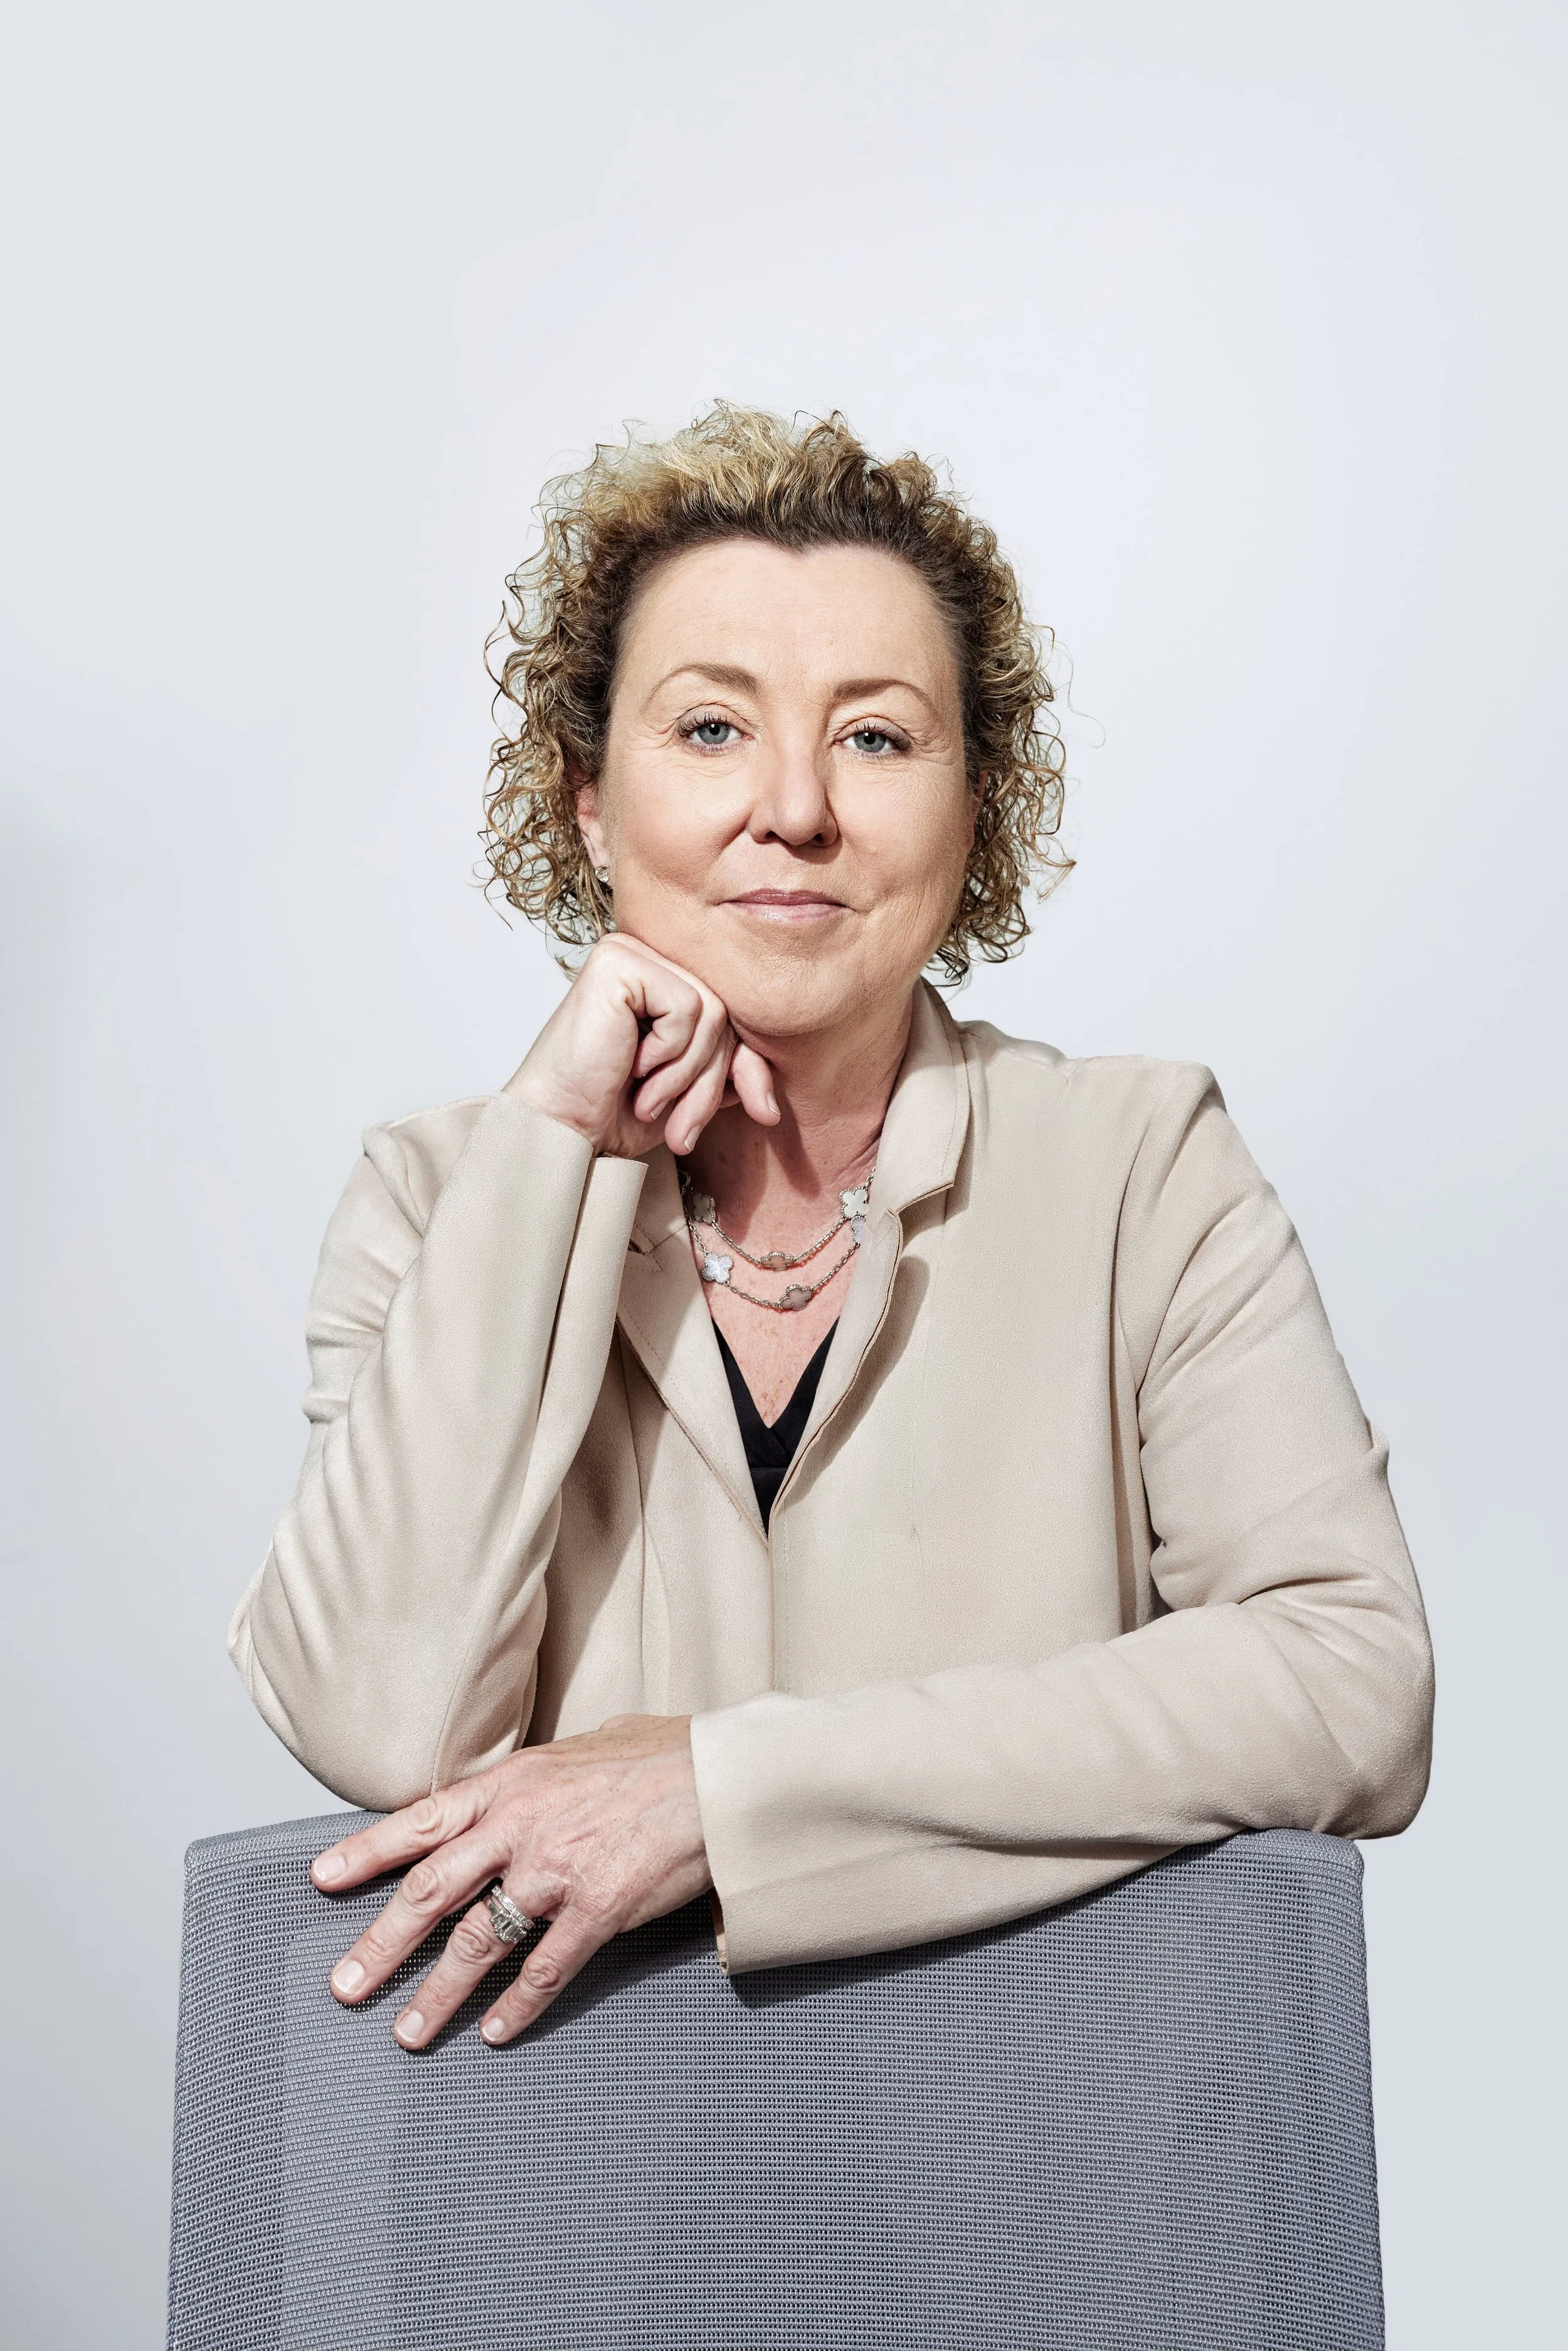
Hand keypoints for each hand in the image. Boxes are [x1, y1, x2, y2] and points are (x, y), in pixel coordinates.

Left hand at [311, 1714, 711, 2046]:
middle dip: (382, 1944)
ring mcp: (557, 1872)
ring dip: (438, 1995)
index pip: (422, 1822)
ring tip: (408, 2034)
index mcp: (511, 1784)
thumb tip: (523, 1787)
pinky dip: (516, 2006)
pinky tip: (495, 2032)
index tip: (322, 1879)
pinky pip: (545, 1969)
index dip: (367, 1852)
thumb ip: (538, 1777)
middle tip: (345, 1987)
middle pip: (432, 1892)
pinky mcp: (598, 1910)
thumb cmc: (659, 1754)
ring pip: (479, 1942)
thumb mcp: (580, 1749)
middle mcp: (521, 1828)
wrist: (720, 1775)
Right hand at [505, 933, 778, 1157]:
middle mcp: (648, 957)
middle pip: (727, 1013)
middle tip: (681, 1127)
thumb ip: (734, 1075)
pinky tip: (631, 1068)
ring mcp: (631, 953)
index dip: (749, 1066)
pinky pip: (687, 1006)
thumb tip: (772, 1106)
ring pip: (714, 1011)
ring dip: (689, 1073)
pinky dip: (669, 1052)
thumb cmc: (614, 1110)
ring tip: (649, 1099)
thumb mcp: (694, 1092)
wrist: (563, 1131)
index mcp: (665, 978)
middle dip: (713, 1080)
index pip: (735, 1013)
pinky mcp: (618, 961)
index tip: (760, 1114)